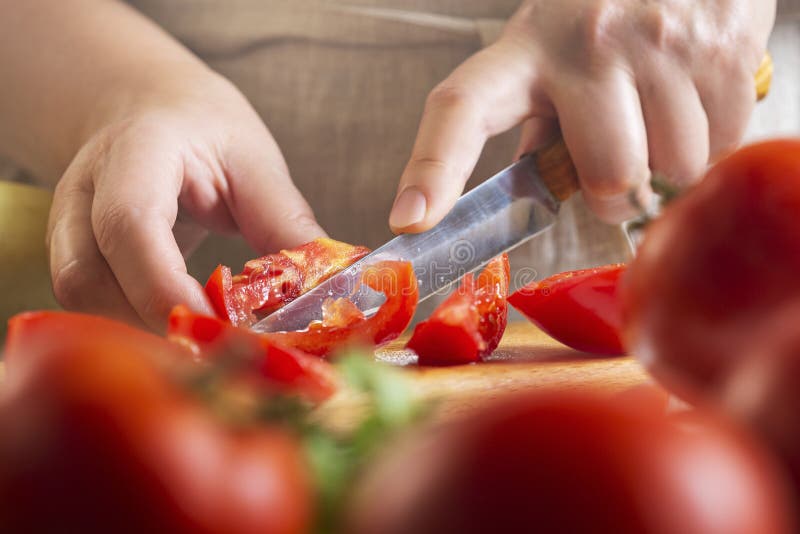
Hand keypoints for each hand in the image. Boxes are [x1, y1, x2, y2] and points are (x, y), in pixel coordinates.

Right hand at [47, 71, 324, 330]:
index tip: (219, 327)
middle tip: (220, 349)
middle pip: (88, 275)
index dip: (169, 286)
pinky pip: (87, 304)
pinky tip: (178, 333)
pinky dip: (130, 327)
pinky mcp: (69, 251)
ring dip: (139, 332)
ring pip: (80, 299)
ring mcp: (65, 222)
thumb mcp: (255, 162)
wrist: (146, 106)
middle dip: (154, 323)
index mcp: (136, 151)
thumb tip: (325, 290)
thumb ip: (285, 222)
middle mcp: (84, 188)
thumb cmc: (205, 129)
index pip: (131, 223)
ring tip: (202, 343)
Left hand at [389, 0, 774, 227]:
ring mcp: (655, 41)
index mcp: (521, 54)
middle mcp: (585, 43)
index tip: (409, 220)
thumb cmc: (603, 18)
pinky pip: (724, 143)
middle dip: (616, 195)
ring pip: (673, 166)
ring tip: (662, 121)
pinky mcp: (720, 45)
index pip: (460, 108)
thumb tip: (528, 189)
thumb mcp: (548, 58)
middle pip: (605, 175)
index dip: (432, 169)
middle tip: (620, 169)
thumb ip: (536, 122)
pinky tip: (696, 108)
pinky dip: (713, 146)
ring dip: (670, 166)